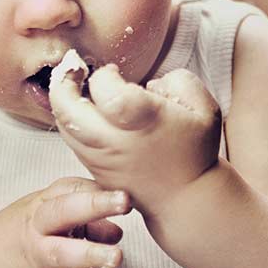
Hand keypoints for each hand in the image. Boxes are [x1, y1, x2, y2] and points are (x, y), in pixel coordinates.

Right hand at [0, 176, 130, 267]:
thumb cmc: (19, 233)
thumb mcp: (44, 215)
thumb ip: (85, 218)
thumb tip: (118, 232)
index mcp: (41, 206)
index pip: (70, 188)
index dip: (97, 188)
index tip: (123, 189)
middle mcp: (38, 230)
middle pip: (64, 212)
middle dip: (94, 205)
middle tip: (125, 200)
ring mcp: (38, 260)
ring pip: (64, 255)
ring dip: (91, 254)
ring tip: (117, 258)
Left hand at [48, 65, 220, 215]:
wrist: (185, 198)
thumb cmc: (194, 151)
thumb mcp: (204, 108)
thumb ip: (179, 81)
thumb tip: (150, 83)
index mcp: (142, 120)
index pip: (104, 88)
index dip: (103, 74)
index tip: (114, 72)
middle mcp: (115, 139)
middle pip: (67, 108)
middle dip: (64, 82)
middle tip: (73, 69)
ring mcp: (101, 156)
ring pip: (63, 124)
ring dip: (63, 101)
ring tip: (74, 87)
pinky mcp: (94, 168)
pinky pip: (71, 140)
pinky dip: (70, 121)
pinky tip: (84, 110)